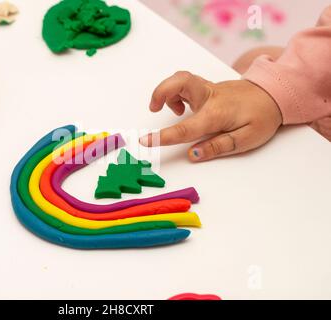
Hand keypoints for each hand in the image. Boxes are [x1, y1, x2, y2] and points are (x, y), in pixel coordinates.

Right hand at [139, 72, 282, 161]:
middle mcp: (209, 97)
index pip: (185, 127)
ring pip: (180, 79)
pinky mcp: (206, 87)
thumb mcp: (246, 139)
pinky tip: (182, 108)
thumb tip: (193, 155)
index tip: (145, 141)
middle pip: (179, 81)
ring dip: (167, 91)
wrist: (274, 94)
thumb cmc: (262, 117)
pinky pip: (185, 83)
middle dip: (161, 92)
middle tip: (154, 109)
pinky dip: (176, 92)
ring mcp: (207, 89)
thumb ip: (218, 147)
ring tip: (171, 111)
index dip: (164, 136)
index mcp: (216, 114)